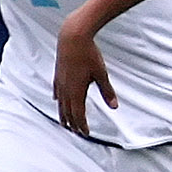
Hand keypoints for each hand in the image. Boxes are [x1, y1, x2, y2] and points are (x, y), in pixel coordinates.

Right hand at [53, 12, 115, 135]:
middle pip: (68, 112)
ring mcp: (60, 82)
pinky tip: (56, 100)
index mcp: (77, 91)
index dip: (82, 125)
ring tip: (64, 123)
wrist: (72, 37)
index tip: (86, 133)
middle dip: (72, 124)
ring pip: (60, 103)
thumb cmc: (87, 54)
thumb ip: (107, 91)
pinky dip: (58, 99)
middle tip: (76, 132)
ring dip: (63, 115)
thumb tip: (114, 106)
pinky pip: (56, 91)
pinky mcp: (58, 74)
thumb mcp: (101, 73)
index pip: (78, 114)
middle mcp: (66, 89)